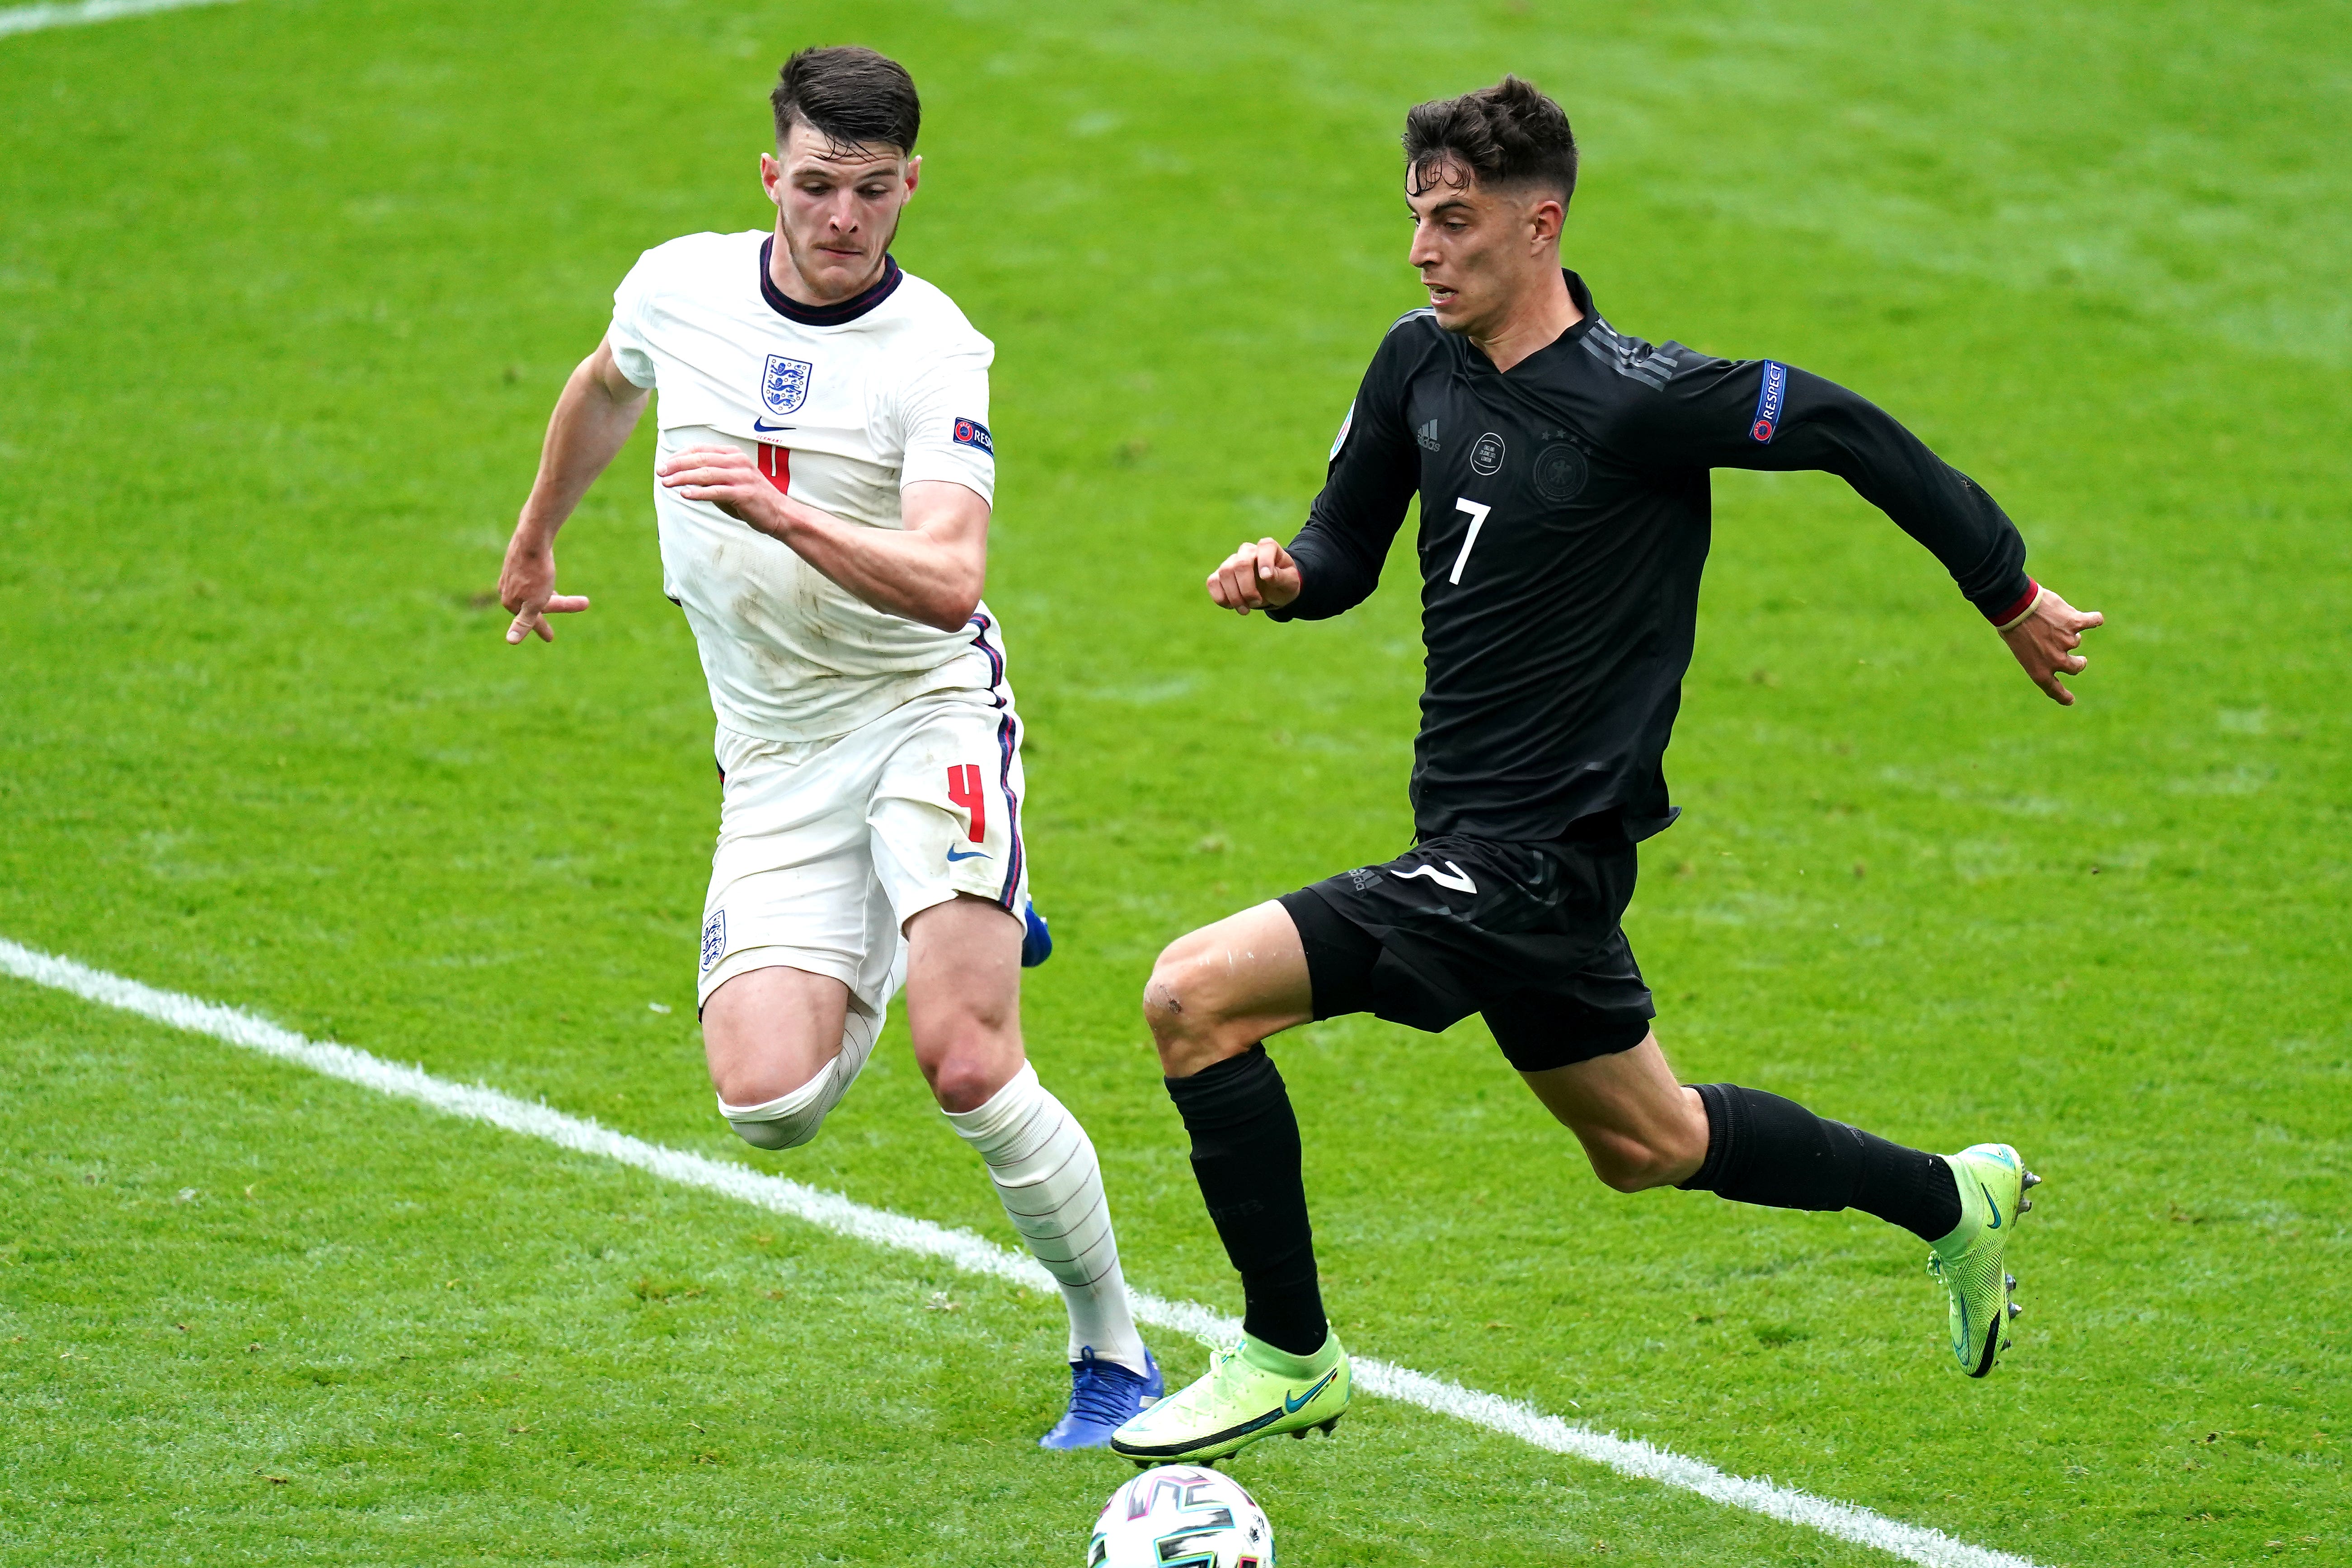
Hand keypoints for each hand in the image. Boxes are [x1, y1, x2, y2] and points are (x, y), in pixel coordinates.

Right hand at [497, 531, 589, 643]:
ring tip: (560, 595)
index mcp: (510, 602)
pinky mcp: (517, 562)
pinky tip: (545, 581)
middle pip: (536, 604)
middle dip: (560, 605)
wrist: (533, 539)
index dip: (543, 629)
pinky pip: (531, 579)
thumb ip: (525, 622)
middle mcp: (506, 590)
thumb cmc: (537, 573)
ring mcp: (510, 576)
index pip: (533, 620)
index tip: (551, 638)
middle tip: (583, 603)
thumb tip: (510, 641)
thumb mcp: (535, 602)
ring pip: (534, 591)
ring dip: (550, 595)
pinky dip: (541, 584)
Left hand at [657, 445, 788, 534]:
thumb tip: (683, 477)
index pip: (700, 450)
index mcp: (733, 455)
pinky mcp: (744, 493)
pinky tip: (685, 495)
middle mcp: (737, 462)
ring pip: (705, 473)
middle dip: (677, 465)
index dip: (679, 455)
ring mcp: (742, 477)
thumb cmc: (752, 499)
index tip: (665, 464)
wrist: (780, 513)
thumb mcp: (730, 482)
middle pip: (700, 459)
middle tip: (660, 472)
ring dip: (683, 478)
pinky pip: (716, 491)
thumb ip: (710, 477)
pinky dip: (699, 493)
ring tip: (666, 483)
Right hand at [1206, 537, 1301, 615]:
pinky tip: (1232, 606)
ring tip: (1245, 610)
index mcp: (1268, 548)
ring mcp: (1232, 562)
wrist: (1274, 591)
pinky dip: (1220, 597)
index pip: (1265, 546)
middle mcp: (1248, 552)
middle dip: (1247, 588)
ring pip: (1224, 573)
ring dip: (1234, 596)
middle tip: (1256, 603)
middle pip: (1240, 564)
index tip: (1267, 578)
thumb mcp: (1291, 582)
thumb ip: (1281, 577)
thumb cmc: (1284, 583)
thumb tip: (1266, 575)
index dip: (1265, 561)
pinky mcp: (1221, 575)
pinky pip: (1212, 582)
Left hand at [1999, 585, 2103, 704]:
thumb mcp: (2019, 647)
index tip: (2070, 700)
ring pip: (2077, 641)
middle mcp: (2055, 660)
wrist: (2013, 606)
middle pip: (2076, 668)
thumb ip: (2038, 652)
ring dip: (2068, 632)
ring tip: (2052, 619)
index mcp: (2038, 670)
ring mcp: (2067, 642)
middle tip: (2079, 658)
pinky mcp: (2075, 623)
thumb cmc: (2010, 625)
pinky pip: (2093, 621)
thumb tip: (2051, 645)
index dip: (2063, 696)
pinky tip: (2094, 618)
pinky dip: (2094, 619)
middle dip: (2079, 663)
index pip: (2053, 689)